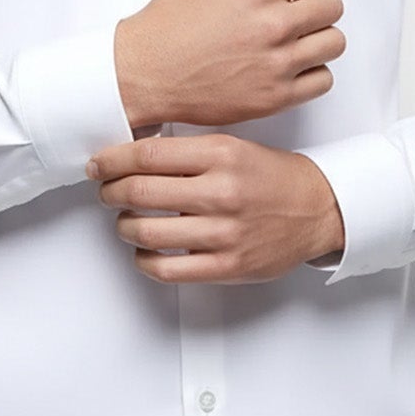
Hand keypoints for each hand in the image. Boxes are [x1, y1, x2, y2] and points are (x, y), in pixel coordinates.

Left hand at [86, 132, 344, 283]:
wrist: (317, 209)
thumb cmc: (270, 176)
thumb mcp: (233, 146)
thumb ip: (187, 151)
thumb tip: (131, 155)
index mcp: (221, 155)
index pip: (147, 155)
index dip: (111, 161)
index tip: (97, 165)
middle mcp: (221, 192)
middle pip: (139, 192)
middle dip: (110, 192)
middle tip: (106, 192)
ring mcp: (224, 233)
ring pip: (147, 233)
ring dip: (124, 226)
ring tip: (125, 220)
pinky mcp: (228, 266)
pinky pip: (167, 269)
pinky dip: (144, 260)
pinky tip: (145, 251)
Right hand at [114, 0, 345, 129]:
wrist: (148, 70)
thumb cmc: (173, 18)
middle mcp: (274, 24)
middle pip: (333, 6)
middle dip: (315, 1)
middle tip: (291, 7)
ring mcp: (277, 63)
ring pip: (334, 42)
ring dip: (318, 35)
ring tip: (292, 35)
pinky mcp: (276, 96)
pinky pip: (323, 80)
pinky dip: (313, 71)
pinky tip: (289, 62)